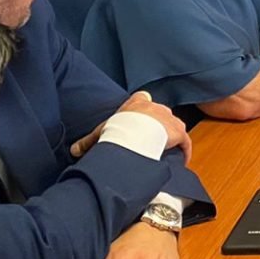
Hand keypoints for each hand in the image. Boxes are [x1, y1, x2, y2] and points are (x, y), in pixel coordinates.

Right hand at [70, 91, 190, 161]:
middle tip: (152, 141)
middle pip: (160, 114)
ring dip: (172, 137)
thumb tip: (74, 150)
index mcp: (138, 103)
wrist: (136, 131)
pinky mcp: (179, 132)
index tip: (140, 117)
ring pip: (174, 126)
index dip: (142, 106)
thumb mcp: (100, 133)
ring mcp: (170, 119)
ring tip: (165, 151)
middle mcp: (157, 107)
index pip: (142, 98)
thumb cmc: (118, 129)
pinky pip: (185, 142)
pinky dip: (184, 151)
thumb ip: (88, 141)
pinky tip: (181, 160)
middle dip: (158, 126)